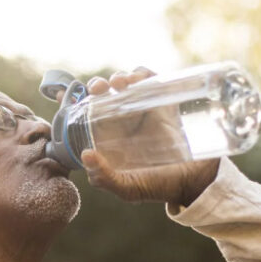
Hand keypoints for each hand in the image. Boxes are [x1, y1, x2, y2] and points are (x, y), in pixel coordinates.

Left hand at [77, 67, 218, 206]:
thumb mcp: (128, 188)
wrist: (197, 179)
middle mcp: (125, 122)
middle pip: (106, 94)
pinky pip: (151, 80)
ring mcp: (145, 110)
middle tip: (98, 88)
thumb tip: (86, 154)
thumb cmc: (160, 185)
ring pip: (127, 84)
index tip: (63, 95)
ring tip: (120, 83)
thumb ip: (104, 178)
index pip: (89, 115)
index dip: (76, 101)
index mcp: (110, 139)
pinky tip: (137, 79)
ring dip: (119, 77)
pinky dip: (142, 73)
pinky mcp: (165, 101)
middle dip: (98, 84)